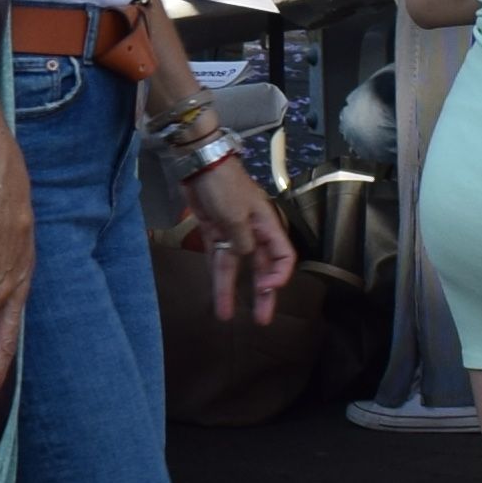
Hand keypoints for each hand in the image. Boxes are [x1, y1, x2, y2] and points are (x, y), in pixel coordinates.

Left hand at [194, 156, 295, 324]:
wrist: (197, 161)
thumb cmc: (224, 185)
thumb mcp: (237, 214)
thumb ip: (242, 242)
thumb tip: (245, 257)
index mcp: (267, 225)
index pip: (284, 257)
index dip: (279, 276)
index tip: (267, 287)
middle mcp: (253, 232)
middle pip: (261, 267)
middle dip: (261, 294)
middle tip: (262, 320)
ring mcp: (232, 232)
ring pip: (236, 267)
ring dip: (231, 290)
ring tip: (226, 316)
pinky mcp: (213, 231)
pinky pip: (217, 258)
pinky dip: (216, 275)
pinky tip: (216, 294)